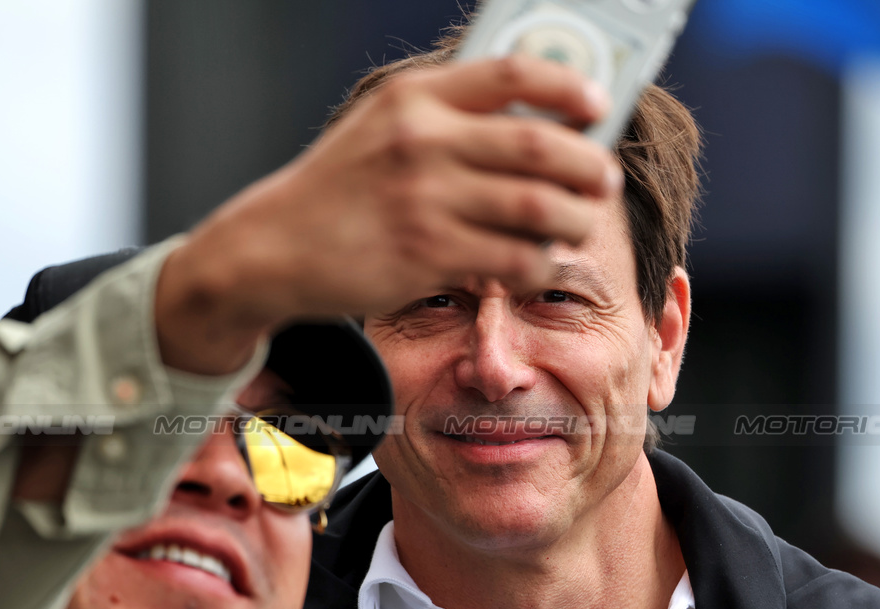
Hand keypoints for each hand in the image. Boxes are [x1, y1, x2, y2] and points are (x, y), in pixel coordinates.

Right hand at [154, 55, 622, 374]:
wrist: (275, 247)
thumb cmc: (342, 189)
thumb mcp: (383, 127)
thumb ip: (450, 116)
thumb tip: (543, 124)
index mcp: (415, 97)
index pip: (512, 75)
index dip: (569, 88)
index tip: (599, 105)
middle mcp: (421, 141)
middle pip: (541, 147)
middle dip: (589, 166)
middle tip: (604, 180)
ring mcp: (424, 200)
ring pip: (538, 208)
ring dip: (574, 220)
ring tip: (577, 225)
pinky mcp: (426, 255)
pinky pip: (514, 259)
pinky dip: (540, 263)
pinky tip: (538, 262)